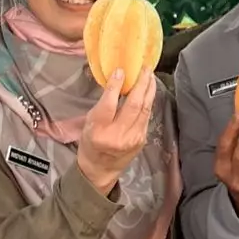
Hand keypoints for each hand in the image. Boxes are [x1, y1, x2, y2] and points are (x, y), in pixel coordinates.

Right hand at [75, 69, 158, 193]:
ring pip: (144, 109)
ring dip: (149, 90)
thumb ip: (103, 105)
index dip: (116, 86)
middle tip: (144, 69)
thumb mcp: (88, 123)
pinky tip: (148, 91)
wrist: (100, 169)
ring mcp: (133, 138)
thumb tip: (118, 82)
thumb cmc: (90, 143)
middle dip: (140, 84)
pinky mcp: (141, 139)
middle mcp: (118, 135)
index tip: (121, 70)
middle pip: (133, 105)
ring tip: (150, 75)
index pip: (109, 104)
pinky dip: (148, 102)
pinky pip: (146, 116)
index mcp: (99, 131)